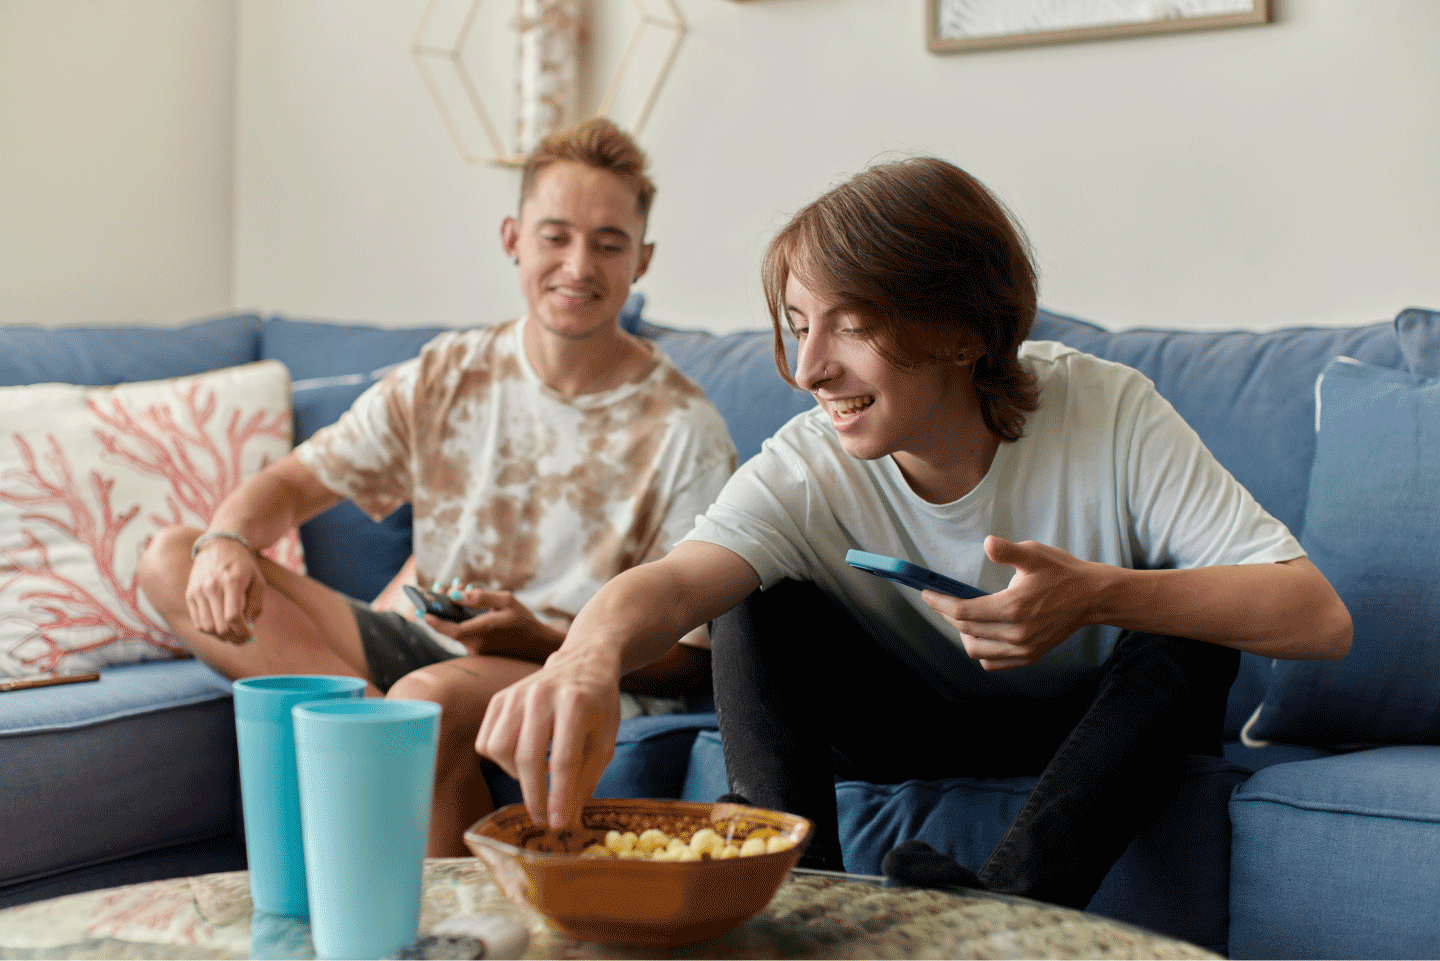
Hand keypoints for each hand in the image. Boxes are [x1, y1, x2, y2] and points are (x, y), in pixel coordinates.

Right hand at [186, 537, 262, 644]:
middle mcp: (211, 586)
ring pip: (206, 627)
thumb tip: (249, 625)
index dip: (242, 631)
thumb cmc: (242, 564)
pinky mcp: (190, 594)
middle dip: (233, 638)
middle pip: (219, 626)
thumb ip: (256, 604)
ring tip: (231, 635)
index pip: (233, 617)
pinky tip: (219, 628)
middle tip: (242, 640)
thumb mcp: (257, 580)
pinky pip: (197, 621)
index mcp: (231, 581)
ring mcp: (198, 591)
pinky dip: (208, 630)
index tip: (250, 635)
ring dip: (220, 637)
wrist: (218, 544)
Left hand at [416, 584, 564, 662]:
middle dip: (438, 611)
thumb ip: (480, 597)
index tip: (422, 611)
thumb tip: (455, 594)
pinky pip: (460, 634)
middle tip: (435, 591)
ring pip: (452, 631)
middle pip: (448, 630)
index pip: (452, 630)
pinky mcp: (477, 652)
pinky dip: (456, 619)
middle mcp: (476, 644)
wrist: (535, 644)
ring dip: (447, 613)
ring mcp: (476, 650)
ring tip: (448, 590)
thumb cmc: (522, 619)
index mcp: (485, 631)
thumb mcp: (506, 600)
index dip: (435, 622)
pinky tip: (458, 603)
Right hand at [475, 644, 622, 830]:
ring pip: (500, 750)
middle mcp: (542, 695)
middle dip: (534, 796)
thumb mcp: (606, 739)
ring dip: (516, 776)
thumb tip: (568, 819)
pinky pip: (486, 741)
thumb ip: (587, 778)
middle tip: (542, 818)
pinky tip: (521, 758)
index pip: (563, 760)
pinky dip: (500, 759)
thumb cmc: (598, 704)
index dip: (560, 797)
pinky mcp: (499, 698)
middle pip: (527, 757)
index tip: (558, 824)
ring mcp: (516, 694)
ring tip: (535, 777)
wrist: (583, 662)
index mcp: (576, 703)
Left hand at [921, 535, 1100, 670]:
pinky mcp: (1030, 656)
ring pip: (976, 651)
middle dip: (947, 614)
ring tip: (962, 616)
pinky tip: (981, 633)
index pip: (963, 612)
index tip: (926, 593)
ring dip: (963, 634)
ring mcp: (1024, 648)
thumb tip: (988, 543)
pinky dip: (981, 651)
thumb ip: (1008, 551)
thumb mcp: (1035, 554)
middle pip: (966, 630)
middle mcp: (1017, 633)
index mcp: (1014, 607)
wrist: (1092, 597)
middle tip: (940, 600)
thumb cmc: (1062, 572)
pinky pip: (993, 662)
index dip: (939, 603)